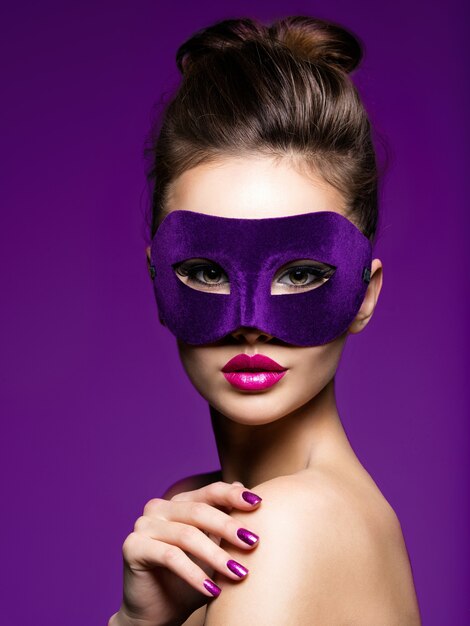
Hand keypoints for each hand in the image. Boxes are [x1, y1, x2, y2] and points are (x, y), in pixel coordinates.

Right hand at [109, 480, 262, 625]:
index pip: (209, 492)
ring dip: (216, 555)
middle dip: (229, 527)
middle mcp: (158, 508)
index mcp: (178, 503)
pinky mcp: (133, 547)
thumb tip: (247, 491)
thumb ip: (224, 521)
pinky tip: (213, 591)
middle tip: (253, 543)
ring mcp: (143, 525)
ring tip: (240, 573)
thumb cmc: (189, 579)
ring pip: (187, 535)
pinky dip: (194, 574)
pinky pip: (170, 557)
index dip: (233, 496)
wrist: (157, 613)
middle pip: (199, 511)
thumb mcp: (212, 548)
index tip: (259, 504)